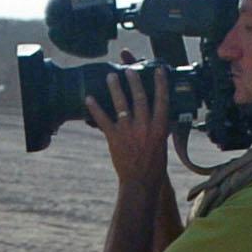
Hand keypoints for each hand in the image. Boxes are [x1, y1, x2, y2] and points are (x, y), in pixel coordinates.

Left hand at [85, 52, 169, 188]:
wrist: (140, 182)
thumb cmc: (153, 165)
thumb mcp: (162, 143)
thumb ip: (159, 127)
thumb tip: (159, 114)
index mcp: (159, 127)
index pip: (162, 100)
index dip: (161, 83)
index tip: (159, 70)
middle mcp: (145, 126)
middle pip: (140, 97)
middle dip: (134, 80)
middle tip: (129, 68)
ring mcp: (128, 131)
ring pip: (121, 104)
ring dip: (115, 87)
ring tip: (110, 75)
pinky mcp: (114, 137)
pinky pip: (103, 119)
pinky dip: (95, 108)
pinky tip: (88, 98)